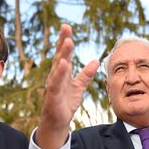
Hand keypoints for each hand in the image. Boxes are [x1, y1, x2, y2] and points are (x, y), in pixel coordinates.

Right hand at [36, 24, 99, 148]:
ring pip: (58, 66)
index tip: (67, 26)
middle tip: (66, 26)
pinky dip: (60, 73)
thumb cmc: (65, 103)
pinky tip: (64, 63)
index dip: (65, 40)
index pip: (64, 53)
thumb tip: (96, 61)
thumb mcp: (78, 87)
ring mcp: (53, 84)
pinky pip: (56, 82)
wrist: (57, 122)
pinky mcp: (53, 95)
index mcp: (62, 72)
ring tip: (68, 41)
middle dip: (63, 41)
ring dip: (63, 54)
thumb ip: (86, 74)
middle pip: (60, 55)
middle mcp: (56, 75)